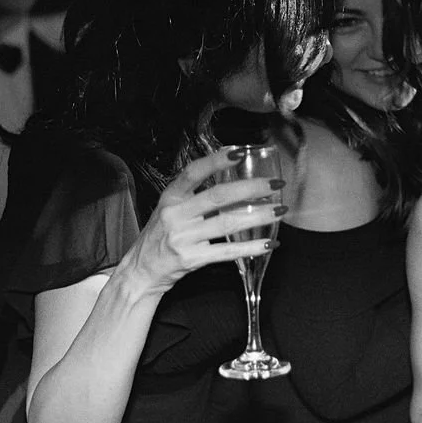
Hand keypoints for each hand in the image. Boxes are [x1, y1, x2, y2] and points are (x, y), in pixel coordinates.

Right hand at [118, 147, 284, 296]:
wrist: (141, 271)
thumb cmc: (160, 235)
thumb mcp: (170, 208)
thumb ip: (196, 195)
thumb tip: (235, 180)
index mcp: (170, 197)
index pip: (194, 172)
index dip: (216, 161)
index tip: (240, 152)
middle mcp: (176, 215)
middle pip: (218, 196)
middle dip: (251, 188)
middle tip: (275, 184)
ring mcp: (183, 238)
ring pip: (228, 223)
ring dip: (258, 216)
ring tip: (280, 210)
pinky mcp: (192, 259)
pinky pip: (227, 252)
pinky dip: (250, 248)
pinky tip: (268, 243)